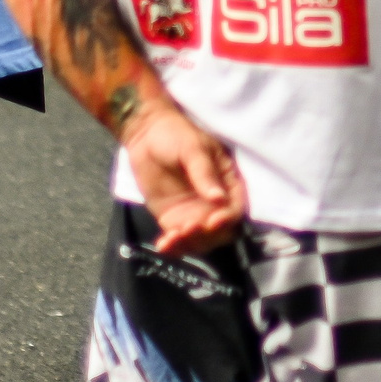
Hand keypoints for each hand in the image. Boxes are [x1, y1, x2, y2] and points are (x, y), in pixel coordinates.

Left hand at [121, 97, 247, 254]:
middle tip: (189, 228)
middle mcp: (214, 202)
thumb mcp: (192, 148)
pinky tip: (163, 244)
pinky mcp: (174, 219)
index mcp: (227, 182)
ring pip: (200, 240)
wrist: (146, 135)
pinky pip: (177, 239)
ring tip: (172, 237)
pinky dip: (173, 247)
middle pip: (220, 231)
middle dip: (207, 235)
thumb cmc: (176, 134)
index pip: (235, 208)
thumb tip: (219, 199)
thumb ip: (204, 173)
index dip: (227, 219)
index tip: (212, 221)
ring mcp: (194, 213)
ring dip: (189, 244)